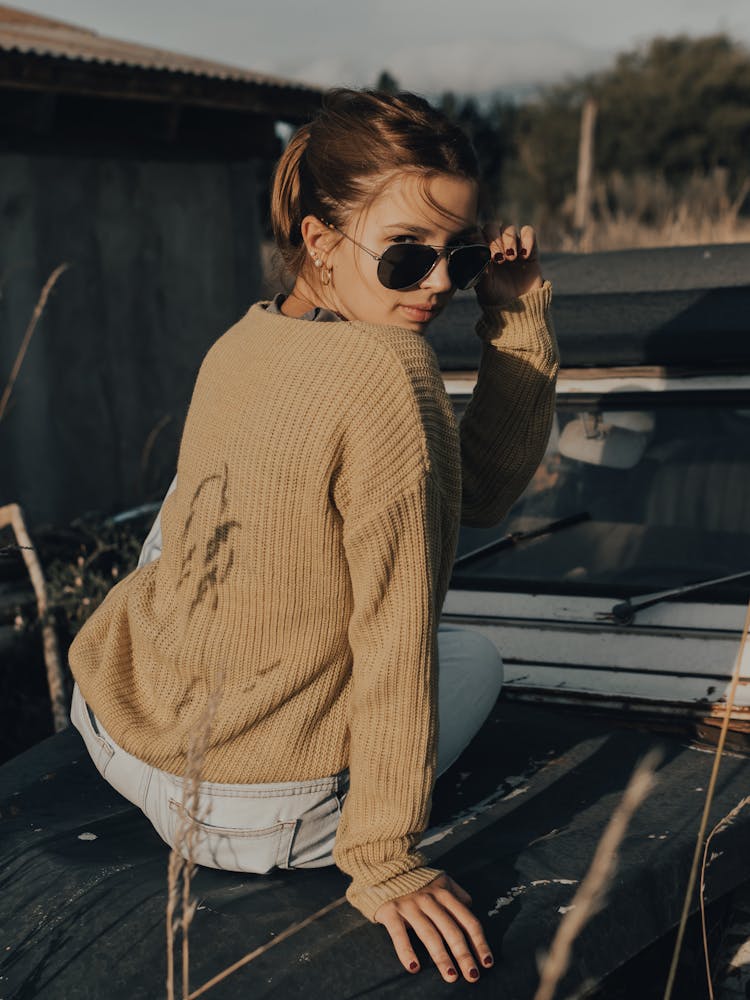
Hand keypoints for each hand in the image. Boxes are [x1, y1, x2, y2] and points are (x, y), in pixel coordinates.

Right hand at [373, 872, 493, 983]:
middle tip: (472, 976)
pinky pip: (399, 934)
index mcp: (444, 893)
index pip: (467, 920)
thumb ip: (457, 893)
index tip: (486, 962)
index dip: (479, 942)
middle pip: (451, 930)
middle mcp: (429, 899)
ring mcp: (410, 905)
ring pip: (430, 934)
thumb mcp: (440, 880)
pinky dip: (407, 952)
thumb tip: (471, 907)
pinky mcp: (391, 911)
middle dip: (463, 955)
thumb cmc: (415, 880)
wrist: (383, 866)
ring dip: (442, 957)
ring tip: (451, 976)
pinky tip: (414, 968)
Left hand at [475, 222, 542, 306]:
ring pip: (509, 228)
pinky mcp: (529, 248)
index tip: (485, 254)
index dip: (480, 238)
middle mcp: (495, 246)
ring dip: (509, 240)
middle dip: (495, 240)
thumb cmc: (497, 298)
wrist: (519, 307)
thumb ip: (479, 271)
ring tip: (511, 258)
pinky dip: (527, 240)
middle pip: (492, 227)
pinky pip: (528, 232)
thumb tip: (479, 256)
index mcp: (481, 252)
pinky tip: (525, 256)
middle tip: (499, 259)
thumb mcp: (484, 287)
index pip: (477, 234)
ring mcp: (513, 246)